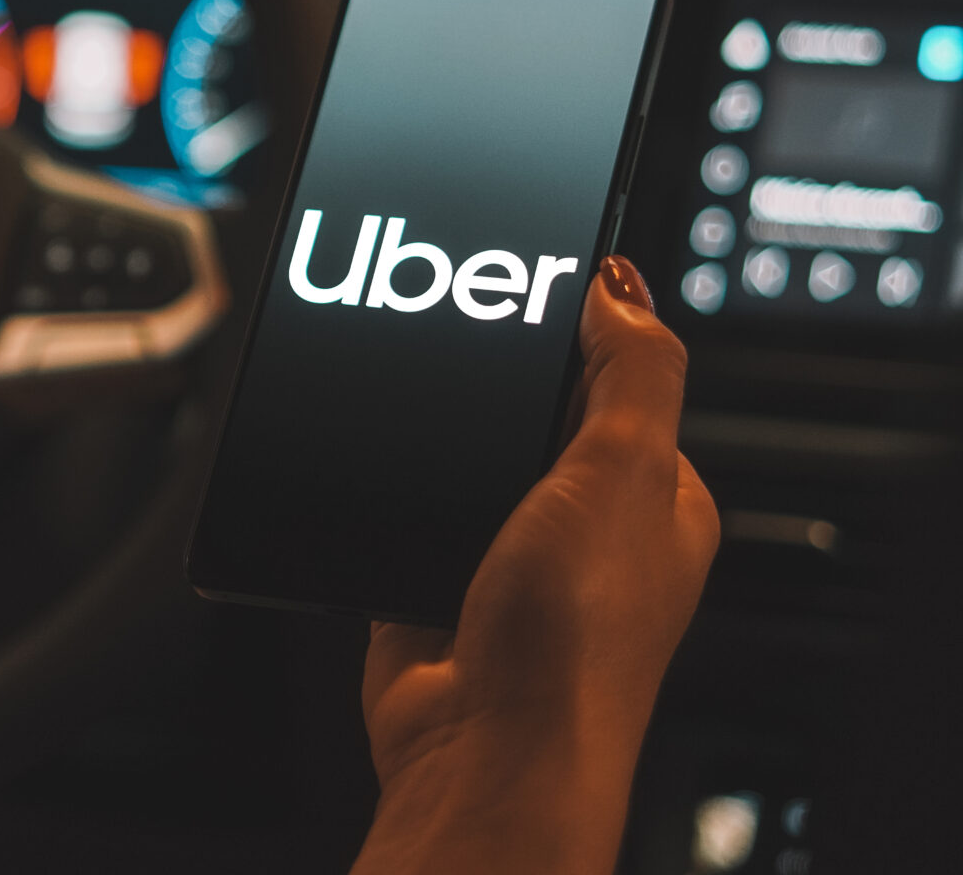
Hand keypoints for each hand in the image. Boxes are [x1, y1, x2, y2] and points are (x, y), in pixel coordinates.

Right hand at [353, 256, 718, 874]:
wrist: (482, 746)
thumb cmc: (574, 642)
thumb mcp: (623, 474)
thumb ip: (633, 372)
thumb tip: (622, 287)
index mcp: (655, 502)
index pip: (623, 388)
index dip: (581, 336)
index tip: (530, 289)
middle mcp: (584, 532)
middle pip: (533, 419)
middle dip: (492, 391)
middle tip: (453, 350)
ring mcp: (506, 561)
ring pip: (461, 463)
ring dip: (433, 444)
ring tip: (415, 420)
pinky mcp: (434, 583)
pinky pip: (402, 510)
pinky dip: (384, 493)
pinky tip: (377, 482)